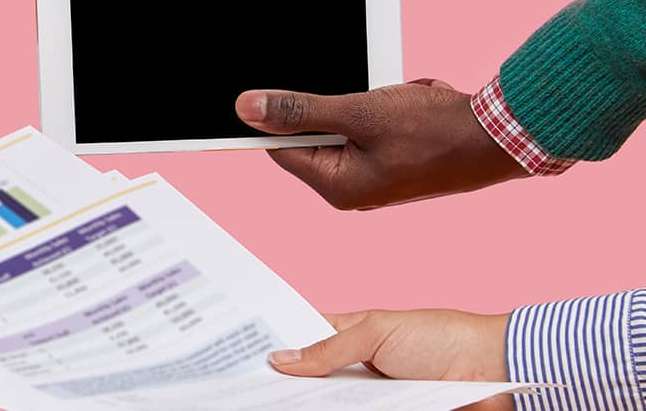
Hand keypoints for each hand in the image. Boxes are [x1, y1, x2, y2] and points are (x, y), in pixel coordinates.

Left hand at [237, 79, 527, 209]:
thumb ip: (301, 109)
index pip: (282, 146)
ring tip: (402, 105)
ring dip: (372, 102)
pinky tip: (417, 107)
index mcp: (338, 187)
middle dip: (343, 105)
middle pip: (319, 132)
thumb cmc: (439, 131)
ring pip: (351, 121)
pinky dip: (392, 106)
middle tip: (374, 101)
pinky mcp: (397, 163)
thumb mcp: (360, 111)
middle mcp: (355, 190)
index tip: (285, 93)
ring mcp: (377, 177)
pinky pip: (377, 123)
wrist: (503, 137)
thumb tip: (247, 108)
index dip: (281, 115)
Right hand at [270, 309, 511, 408]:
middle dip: (282, 383)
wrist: (495, 369)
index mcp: (350, 333)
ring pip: (329, 404)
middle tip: (249, 388)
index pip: (301, 337)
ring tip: (270, 405)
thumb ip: (329, 348)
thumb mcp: (376, 332)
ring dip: (305, 404)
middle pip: (310, 378)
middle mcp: (357, 366)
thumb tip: (282, 361)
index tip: (240, 353)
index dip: (274, 343)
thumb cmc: (442, 336)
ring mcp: (372, 395)